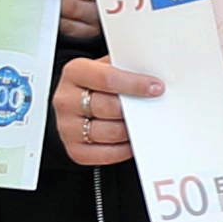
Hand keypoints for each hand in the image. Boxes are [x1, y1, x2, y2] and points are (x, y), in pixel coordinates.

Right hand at [53, 55, 159, 170]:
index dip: (135, 84)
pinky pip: (107, 154)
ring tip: (143, 123)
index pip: (106, 78)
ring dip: (132, 129)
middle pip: (108, 106)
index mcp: (74, 73)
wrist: (74, 104)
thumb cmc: (94, 85)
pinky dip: (125, 148)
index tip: (156, 88)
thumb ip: (124, 69)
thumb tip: (152, 77)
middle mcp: (66, 100)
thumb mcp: (105, 67)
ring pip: (110, 132)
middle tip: (152, 108)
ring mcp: (68, 127)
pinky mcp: (75, 150)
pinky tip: (132, 139)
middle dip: (135, 109)